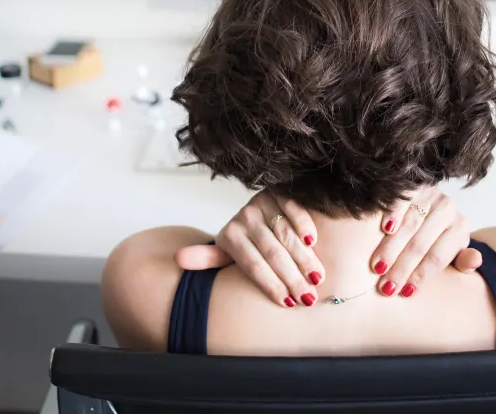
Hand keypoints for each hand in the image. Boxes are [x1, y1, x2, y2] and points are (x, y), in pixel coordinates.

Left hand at [175, 191, 323, 307]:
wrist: (255, 210)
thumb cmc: (244, 241)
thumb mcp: (226, 251)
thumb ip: (208, 258)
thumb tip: (178, 258)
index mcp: (230, 236)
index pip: (253, 266)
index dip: (271, 285)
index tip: (288, 304)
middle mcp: (244, 218)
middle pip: (272, 253)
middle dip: (292, 278)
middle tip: (309, 298)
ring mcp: (261, 203)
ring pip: (285, 234)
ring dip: (304, 257)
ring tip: (317, 278)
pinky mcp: (278, 192)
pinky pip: (294, 208)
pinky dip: (304, 224)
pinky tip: (313, 241)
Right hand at [370, 185, 481, 297]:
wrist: (435, 203)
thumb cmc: (440, 237)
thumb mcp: (454, 250)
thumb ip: (462, 260)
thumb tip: (475, 262)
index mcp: (459, 229)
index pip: (437, 257)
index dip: (420, 275)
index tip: (404, 293)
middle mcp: (447, 209)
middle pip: (420, 244)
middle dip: (401, 268)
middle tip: (386, 288)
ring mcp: (430, 194)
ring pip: (409, 225)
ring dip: (391, 248)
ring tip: (378, 267)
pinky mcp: (412, 185)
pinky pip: (400, 201)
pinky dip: (393, 214)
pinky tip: (385, 229)